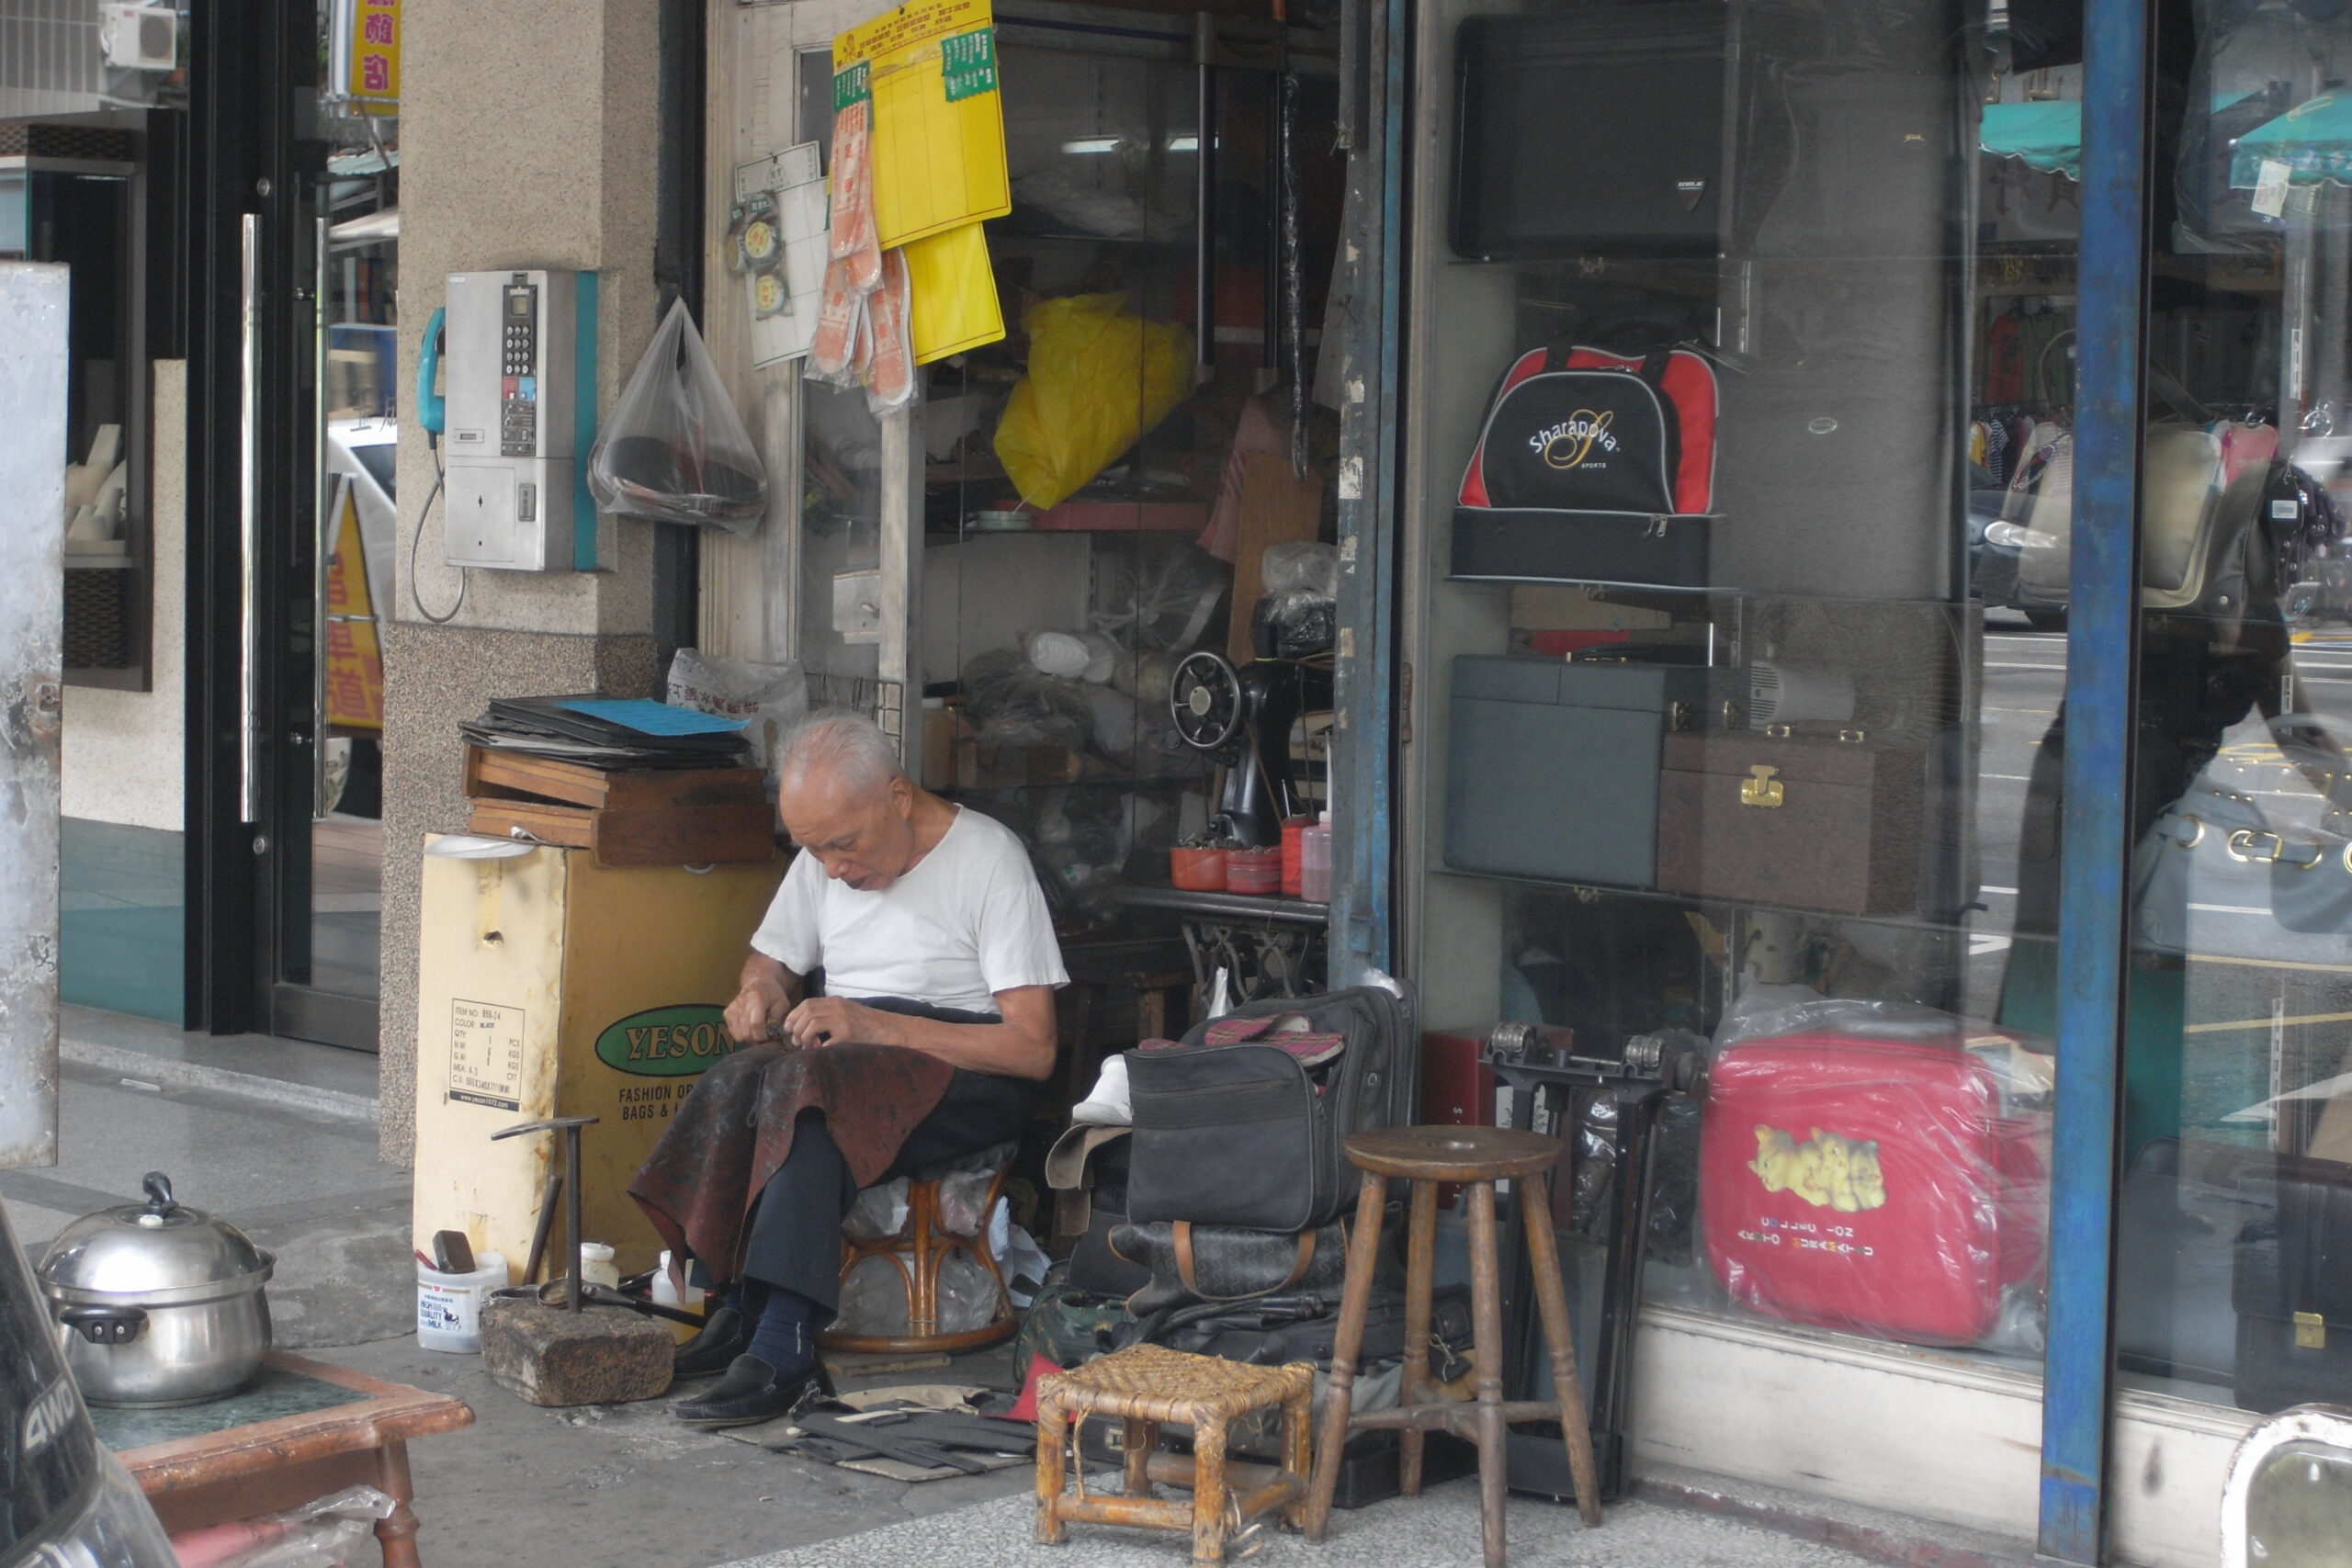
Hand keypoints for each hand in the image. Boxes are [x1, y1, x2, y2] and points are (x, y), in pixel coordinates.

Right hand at [724, 976, 793, 1043]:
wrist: (758, 983)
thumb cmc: (773, 994)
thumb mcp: (782, 1003)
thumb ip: (778, 1018)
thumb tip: (772, 1033)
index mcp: (757, 998)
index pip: (756, 1023)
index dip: (763, 1035)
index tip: (769, 1036)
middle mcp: (742, 1003)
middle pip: (746, 1032)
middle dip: (757, 1038)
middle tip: (765, 1035)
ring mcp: (732, 1008)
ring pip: (739, 1035)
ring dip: (750, 1038)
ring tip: (757, 1031)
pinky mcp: (727, 1013)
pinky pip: (733, 1033)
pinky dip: (742, 1034)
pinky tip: (749, 1027)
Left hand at [783, 997, 897, 1051]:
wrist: (888, 1030)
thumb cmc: (865, 1025)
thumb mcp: (845, 1012)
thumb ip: (827, 1014)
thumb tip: (802, 1025)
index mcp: (835, 1002)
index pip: (807, 1003)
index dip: (793, 1015)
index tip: (788, 1028)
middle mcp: (838, 1008)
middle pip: (807, 1013)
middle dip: (796, 1028)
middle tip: (796, 1041)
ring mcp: (843, 1020)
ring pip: (812, 1024)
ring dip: (805, 1038)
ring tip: (807, 1047)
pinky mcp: (849, 1034)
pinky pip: (826, 1042)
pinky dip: (819, 1048)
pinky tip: (821, 1052)